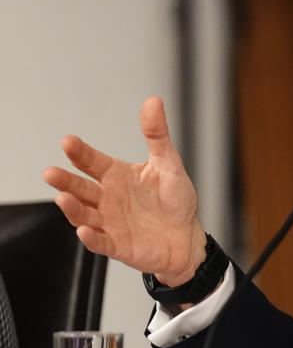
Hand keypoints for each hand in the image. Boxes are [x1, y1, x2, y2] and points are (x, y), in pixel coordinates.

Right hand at [43, 97, 205, 286]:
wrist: (187, 237)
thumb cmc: (176, 200)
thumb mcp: (169, 163)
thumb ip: (157, 135)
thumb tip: (153, 102)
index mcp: (118, 176)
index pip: (92, 162)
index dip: (80, 153)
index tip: (68, 141)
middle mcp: (108, 198)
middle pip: (81, 188)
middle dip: (65, 180)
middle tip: (51, 172)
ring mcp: (110, 222)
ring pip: (84, 214)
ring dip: (73, 207)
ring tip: (63, 198)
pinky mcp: (117, 245)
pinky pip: (100, 242)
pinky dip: (91, 237)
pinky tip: (84, 230)